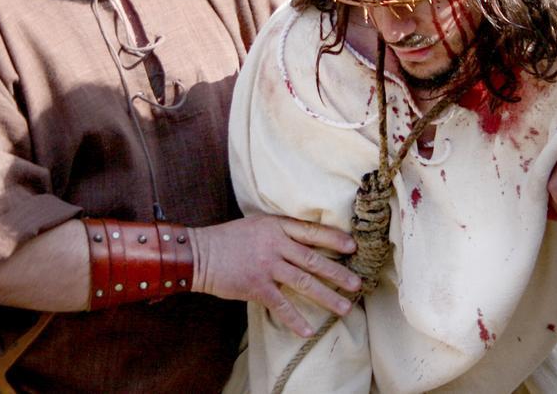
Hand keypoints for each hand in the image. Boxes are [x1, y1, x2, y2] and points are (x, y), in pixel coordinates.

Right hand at [191, 215, 361, 337]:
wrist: (199, 254)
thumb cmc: (228, 239)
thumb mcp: (257, 225)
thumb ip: (281, 231)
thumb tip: (306, 241)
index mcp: (277, 226)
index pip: (312, 232)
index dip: (334, 239)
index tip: (353, 246)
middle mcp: (275, 244)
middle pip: (314, 260)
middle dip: (338, 273)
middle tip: (357, 284)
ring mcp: (267, 266)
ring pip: (304, 282)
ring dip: (326, 297)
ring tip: (345, 308)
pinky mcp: (256, 286)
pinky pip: (281, 305)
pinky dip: (295, 319)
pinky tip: (307, 330)